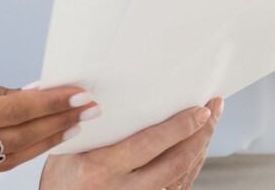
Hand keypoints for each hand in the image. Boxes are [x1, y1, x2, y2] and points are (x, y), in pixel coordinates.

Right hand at [0, 59, 94, 181]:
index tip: (79, 94)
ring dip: (43, 142)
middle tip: (87, 110)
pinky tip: (37, 141)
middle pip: (18, 139)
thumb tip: (32, 96)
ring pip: (8, 159)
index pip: (15, 110)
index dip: (51, 102)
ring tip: (70, 126)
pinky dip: (17, 153)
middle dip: (56, 123)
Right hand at [38, 98, 222, 189]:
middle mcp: (125, 188)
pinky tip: (195, 148)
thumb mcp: (65, 151)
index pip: (150, 144)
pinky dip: (191, 166)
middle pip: (176, 162)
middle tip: (212, 110)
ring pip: (182, 177)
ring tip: (209, 123)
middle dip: (201, 135)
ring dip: (200, 149)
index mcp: (103, 168)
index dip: (179, 127)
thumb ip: (85, 127)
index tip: (198, 110)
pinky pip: (178, 187)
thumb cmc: (61, 181)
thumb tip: (99, 93)